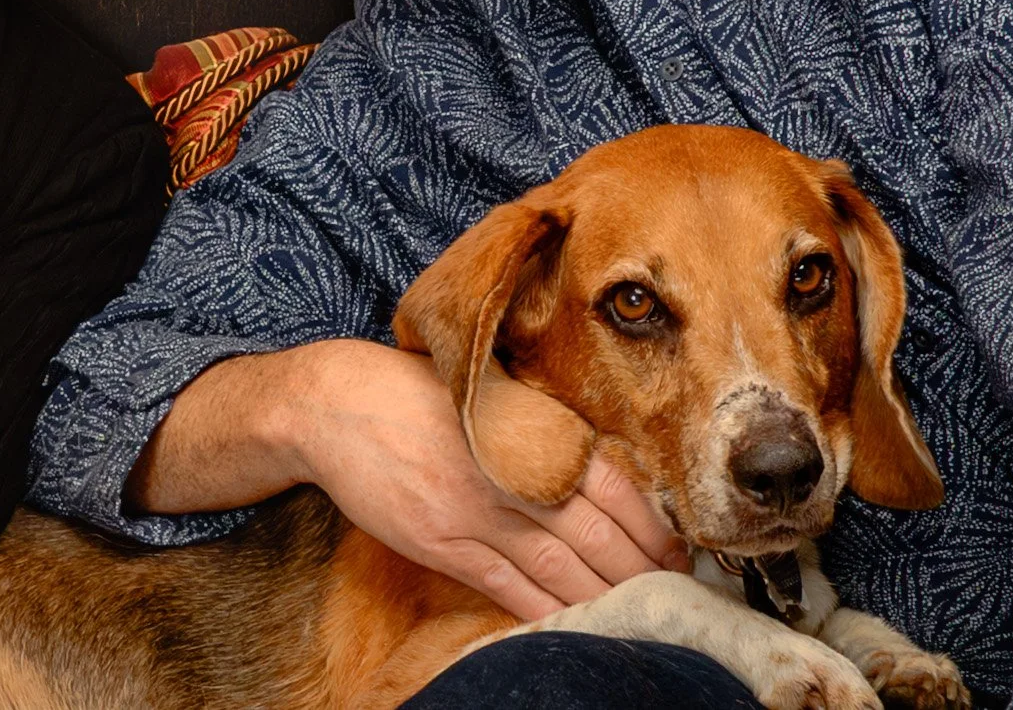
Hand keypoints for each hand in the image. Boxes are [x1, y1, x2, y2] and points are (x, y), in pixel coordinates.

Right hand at [285, 339, 689, 620]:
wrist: (337, 405)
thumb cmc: (417, 392)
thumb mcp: (492, 394)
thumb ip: (543, 432)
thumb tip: (599, 473)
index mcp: (530, 429)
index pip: (615, 487)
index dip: (652, 527)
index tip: (675, 549)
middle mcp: (512, 471)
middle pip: (596, 535)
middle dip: (639, 571)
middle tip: (670, 592)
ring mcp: (476, 510)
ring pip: (558, 567)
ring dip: (602, 596)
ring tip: (634, 612)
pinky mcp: (441, 542)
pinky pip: (505, 586)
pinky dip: (542, 607)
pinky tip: (568, 620)